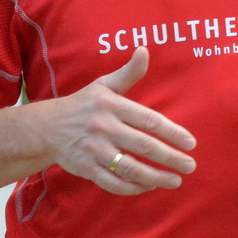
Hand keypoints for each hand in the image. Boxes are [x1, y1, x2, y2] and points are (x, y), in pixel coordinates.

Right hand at [43, 47, 195, 194]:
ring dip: (155, 177)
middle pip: (143, 145)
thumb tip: (145, 50)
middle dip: (170, 157)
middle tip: (191, 165)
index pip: (149, 120)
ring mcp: (93, 149)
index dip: (172, 132)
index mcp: (111, 105)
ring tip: (176, 181)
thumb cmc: (83, 104)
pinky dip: (132, 187)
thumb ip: (128, 72)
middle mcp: (103, 127)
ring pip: (129, 167)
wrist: (46, 127)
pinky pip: (112, 182)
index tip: (191, 143)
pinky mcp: (85, 168)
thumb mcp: (104, 85)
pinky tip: (149, 186)